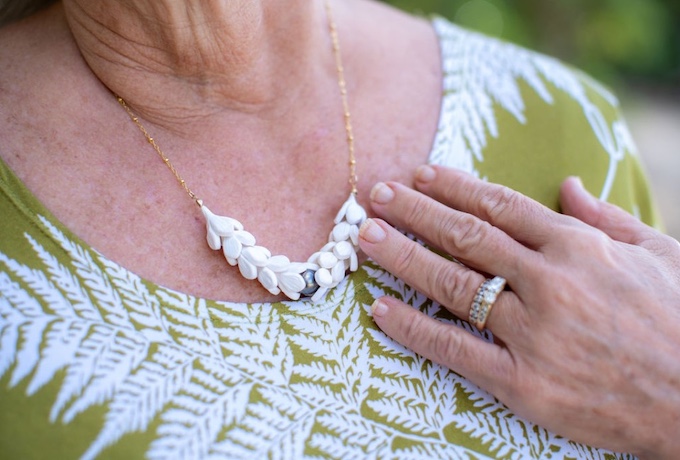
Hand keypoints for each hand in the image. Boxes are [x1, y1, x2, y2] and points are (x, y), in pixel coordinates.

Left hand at [358, 165, 679, 458]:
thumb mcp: (660, 255)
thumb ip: (606, 218)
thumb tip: (568, 185)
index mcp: (580, 247)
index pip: (500, 206)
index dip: (452, 187)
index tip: (418, 175)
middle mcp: (550, 283)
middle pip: (465, 237)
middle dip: (414, 211)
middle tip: (376, 194)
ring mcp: (533, 334)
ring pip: (451, 284)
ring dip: (401, 257)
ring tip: (366, 236)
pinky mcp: (522, 383)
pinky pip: (454, 349)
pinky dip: (413, 329)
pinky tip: (381, 310)